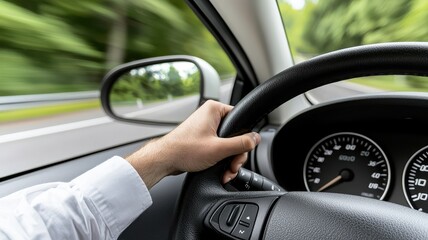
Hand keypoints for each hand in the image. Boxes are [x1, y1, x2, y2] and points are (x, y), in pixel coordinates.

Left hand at [126, 100, 260, 188]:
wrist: (165, 160)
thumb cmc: (184, 150)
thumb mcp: (219, 148)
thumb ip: (241, 143)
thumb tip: (256, 138)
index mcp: (214, 109)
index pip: (241, 120)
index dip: (244, 139)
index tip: (242, 152)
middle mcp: (211, 116)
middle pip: (236, 136)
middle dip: (236, 155)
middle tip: (232, 167)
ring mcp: (207, 128)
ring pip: (228, 144)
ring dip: (229, 161)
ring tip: (225, 172)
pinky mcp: (203, 139)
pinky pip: (219, 148)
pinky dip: (221, 160)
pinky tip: (221, 171)